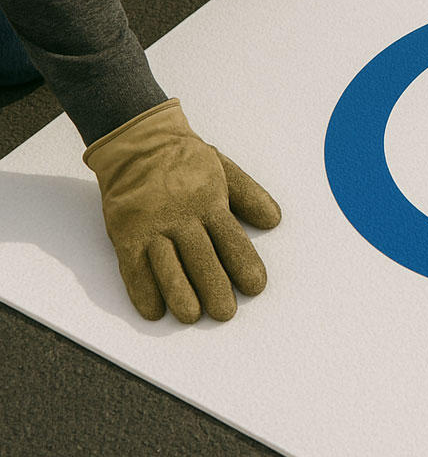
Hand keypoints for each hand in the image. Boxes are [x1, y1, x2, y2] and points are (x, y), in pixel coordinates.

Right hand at [83, 99, 280, 322]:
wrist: (137, 141)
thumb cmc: (184, 159)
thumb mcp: (224, 170)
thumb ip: (249, 196)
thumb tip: (273, 221)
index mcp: (209, 202)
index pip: (230, 239)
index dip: (243, 264)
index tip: (255, 287)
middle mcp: (181, 217)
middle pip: (201, 258)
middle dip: (214, 287)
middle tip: (225, 313)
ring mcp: (151, 226)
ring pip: (167, 266)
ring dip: (179, 293)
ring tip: (192, 316)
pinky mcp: (125, 233)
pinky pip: (132, 266)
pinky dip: (142, 290)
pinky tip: (153, 311)